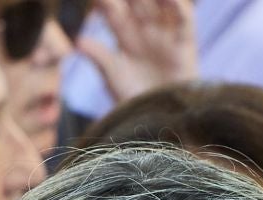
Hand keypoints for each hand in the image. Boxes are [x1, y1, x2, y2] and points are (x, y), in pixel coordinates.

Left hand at [74, 0, 196, 103]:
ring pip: (159, 3)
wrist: (162, 124)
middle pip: (136, 0)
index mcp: (124, 36)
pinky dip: (177, 5)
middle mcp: (144, 30)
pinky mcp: (184, 43)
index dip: (105, 1)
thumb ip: (100, 57)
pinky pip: (184, 18)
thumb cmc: (136, 103)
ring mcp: (165, 34)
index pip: (112, 8)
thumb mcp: (114, 78)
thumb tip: (78, 42)